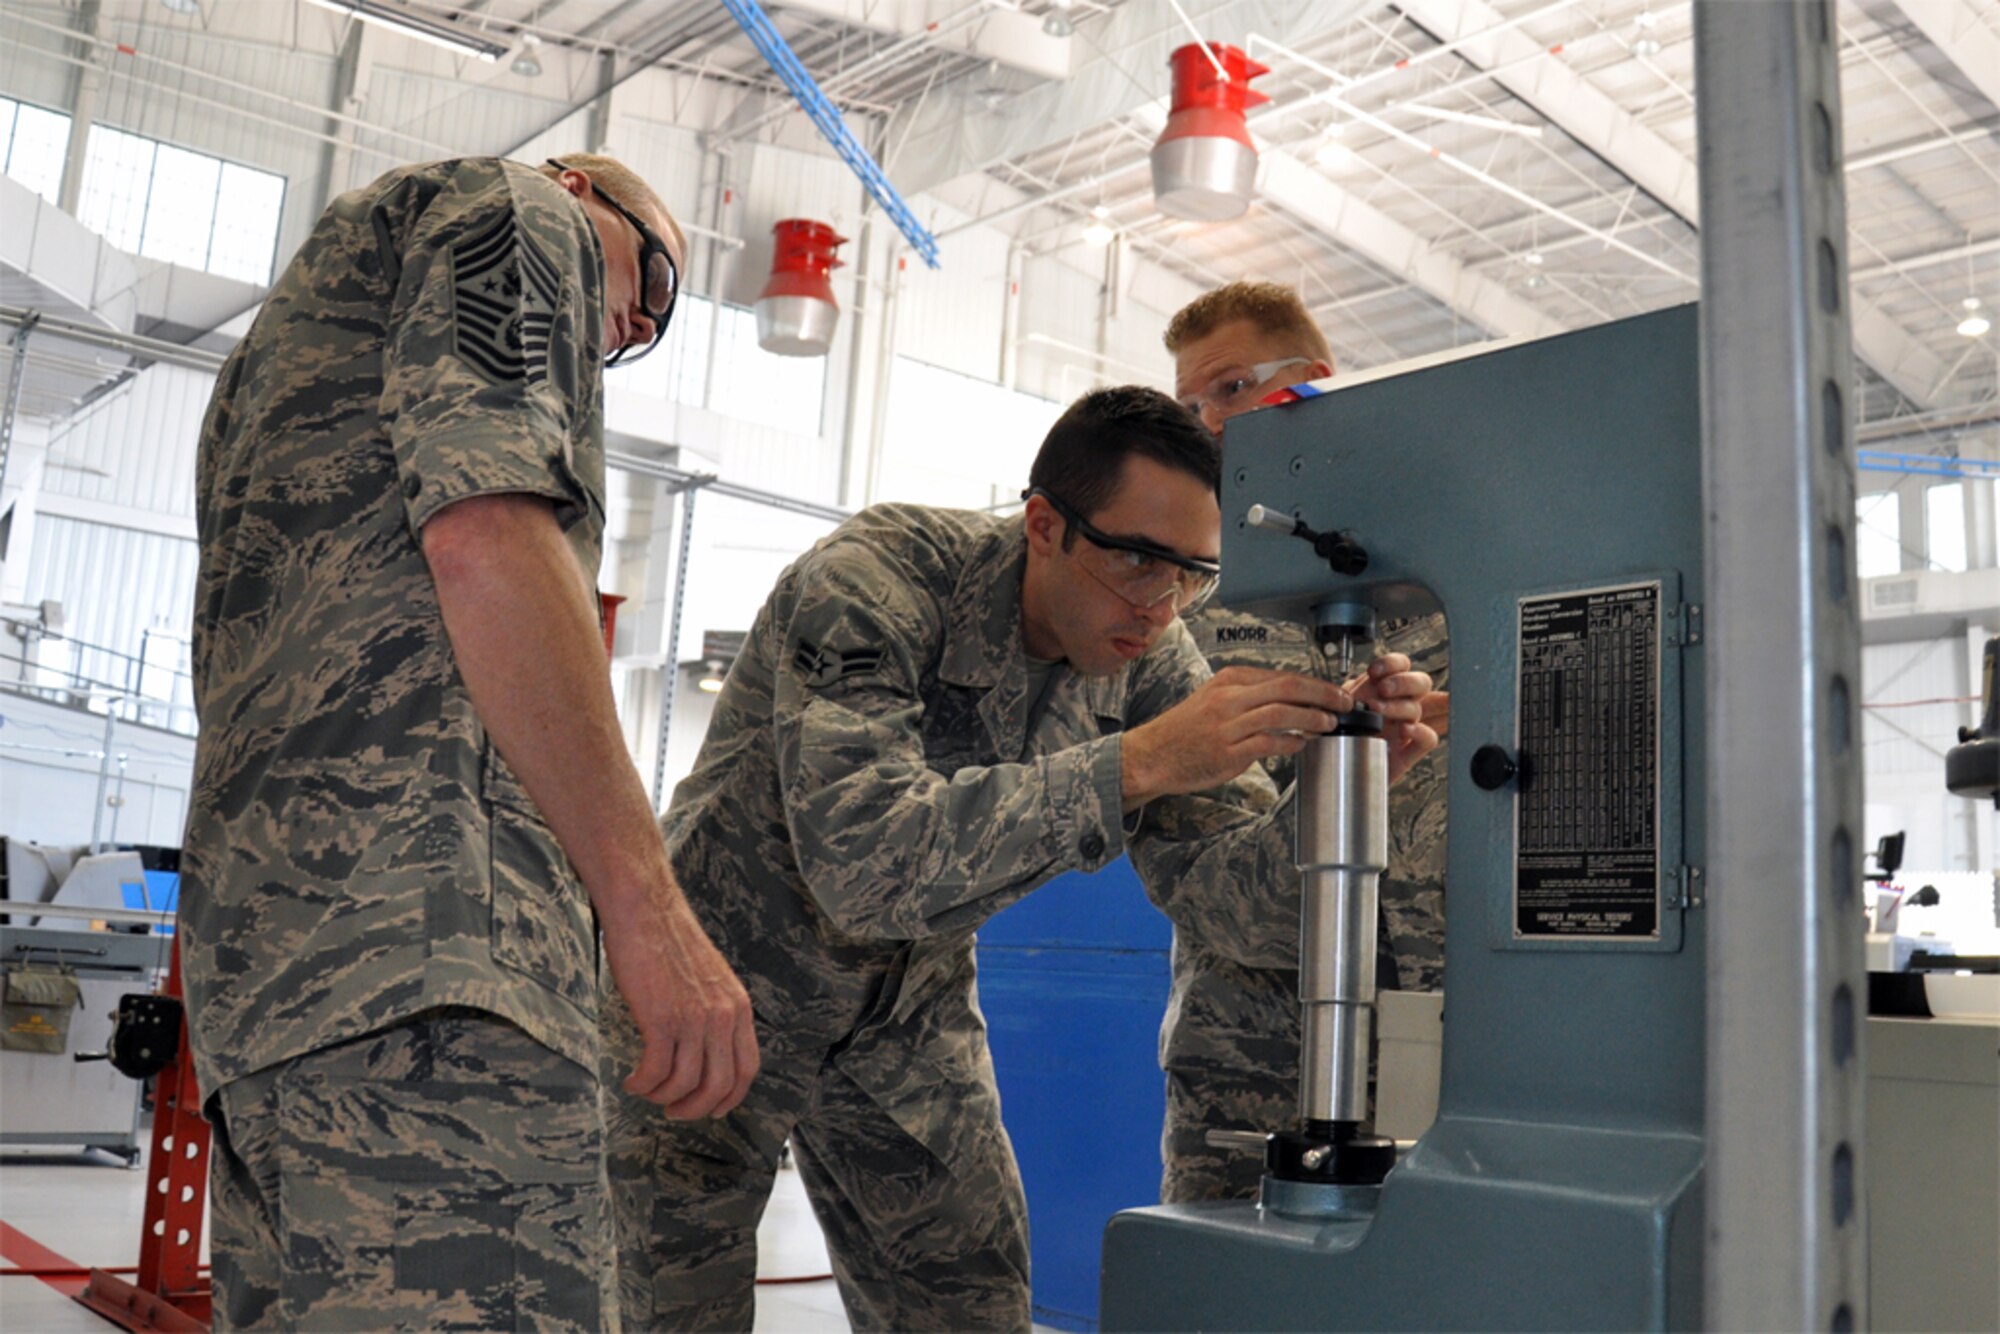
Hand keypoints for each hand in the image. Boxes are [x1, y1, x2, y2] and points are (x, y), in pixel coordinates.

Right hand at [600, 885, 759, 1119]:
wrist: (645, 909)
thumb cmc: (668, 941)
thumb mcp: (709, 979)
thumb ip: (714, 1012)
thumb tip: (703, 1052)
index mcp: (738, 1006)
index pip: (747, 1068)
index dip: (730, 1097)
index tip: (711, 1109)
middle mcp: (723, 1015)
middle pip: (720, 1085)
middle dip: (694, 1108)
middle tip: (672, 1111)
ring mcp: (694, 1018)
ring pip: (685, 1084)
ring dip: (662, 1097)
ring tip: (645, 1090)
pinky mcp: (661, 1018)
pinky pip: (656, 1072)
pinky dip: (642, 1084)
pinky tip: (632, 1079)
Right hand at [1122, 665, 1353, 807]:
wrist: (1152, 755)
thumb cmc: (1186, 731)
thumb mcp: (1216, 700)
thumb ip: (1251, 698)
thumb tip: (1293, 701)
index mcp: (1230, 680)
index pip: (1283, 675)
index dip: (1316, 683)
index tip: (1335, 692)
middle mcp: (1230, 697)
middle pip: (1288, 687)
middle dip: (1323, 694)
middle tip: (1345, 703)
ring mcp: (1228, 724)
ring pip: (1282, 712)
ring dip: (1313, 717)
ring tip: (1331, 723)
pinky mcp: (1228, 751)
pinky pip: (1269, 742)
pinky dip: (1291, 742)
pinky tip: (1302, 744)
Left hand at [1345, 653, 1441, 783]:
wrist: (1333, 771)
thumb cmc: (1334, 738)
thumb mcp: (1334, 709)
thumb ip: (1343, 694)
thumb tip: (1348, 683)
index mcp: (1380, 691)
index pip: (1401, 666)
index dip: (1392, 663)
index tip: (1374, 671)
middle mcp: (1395, 707)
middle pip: (1420, 683)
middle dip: (1403, 682)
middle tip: (1384, 689)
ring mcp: (1403, 729)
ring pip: (1418, 709)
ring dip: (1399, 706)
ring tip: (1379, 711)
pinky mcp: (1406, 753)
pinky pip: (1428, 740)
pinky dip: (1420, 732)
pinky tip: (1406, 730)